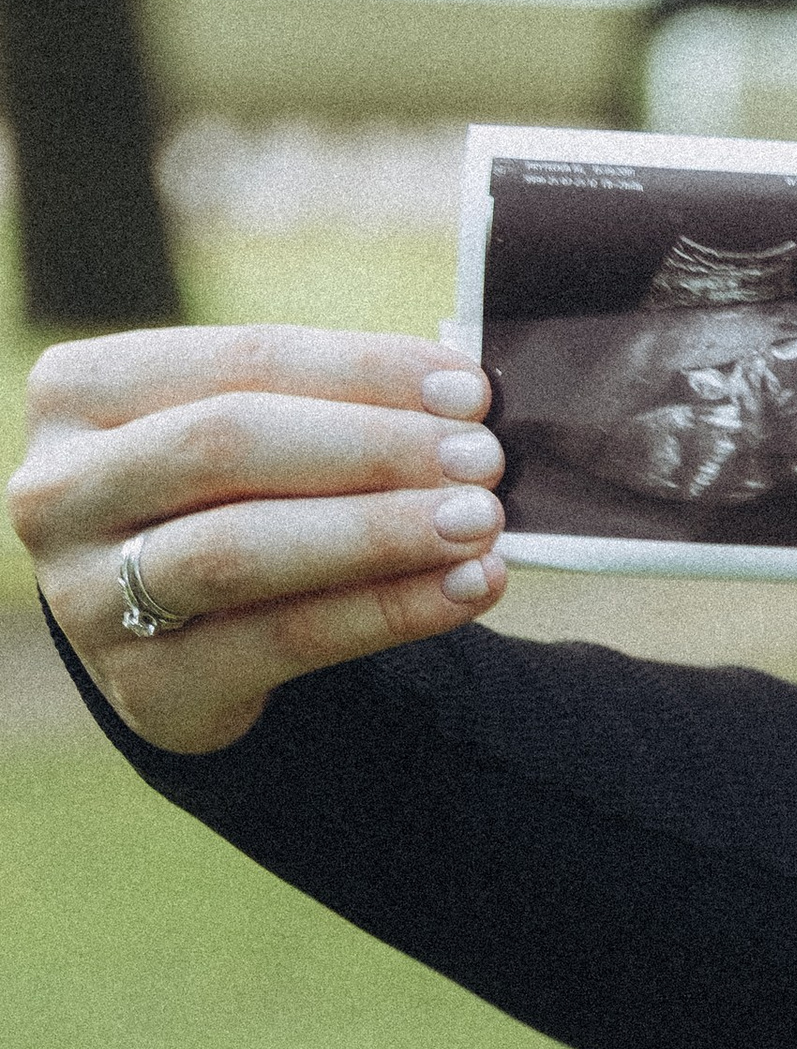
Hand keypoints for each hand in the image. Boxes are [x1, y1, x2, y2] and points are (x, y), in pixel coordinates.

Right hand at [8, 324, 509, 756]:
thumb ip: (328, 411)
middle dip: (371, 450)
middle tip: (483, 461)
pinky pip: (286, 640)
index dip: (361, 371)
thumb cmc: (228, 511)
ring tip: (480, 524)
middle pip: (228, 446)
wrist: (173, 644)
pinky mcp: (148, 687)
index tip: (469, 391)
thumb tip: (462, 399)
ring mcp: (87, 596)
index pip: (237, 362)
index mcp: (78, 394)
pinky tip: (466, 590)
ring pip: (244, 549)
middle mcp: (61, 490)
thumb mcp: (252, 444)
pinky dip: (388, 612)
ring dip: (378, 532)